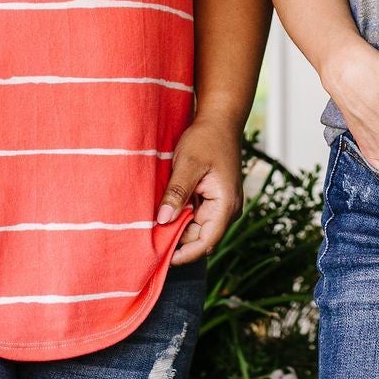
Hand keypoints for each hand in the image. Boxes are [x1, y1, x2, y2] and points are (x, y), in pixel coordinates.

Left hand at [157, 115, 243, 265]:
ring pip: (198, 229)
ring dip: (179, 230)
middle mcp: (228, 209)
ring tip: (155, 230)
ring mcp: (222, 205)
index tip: (162, 258)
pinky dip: (182, 219)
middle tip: (151, 243)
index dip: (185, 254)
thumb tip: (163, 221)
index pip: (206, 242)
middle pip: (202, 238)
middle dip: (179, 243)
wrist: (220, 120)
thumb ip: (177, 193)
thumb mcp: (188, 164)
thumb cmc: (206, 139)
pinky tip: (165, 215)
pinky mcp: (214, 199)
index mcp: (226, 205)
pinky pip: (198, 217)